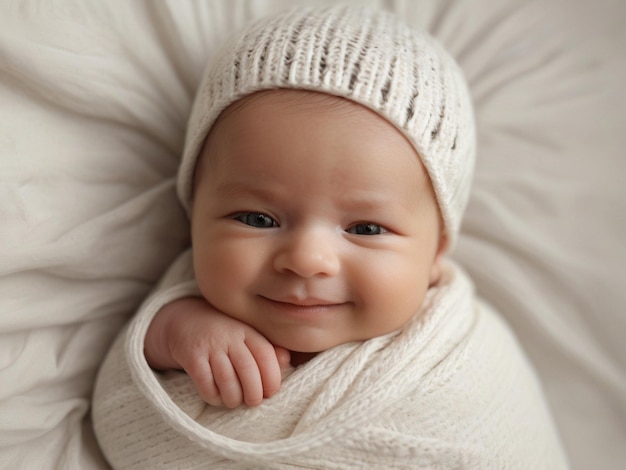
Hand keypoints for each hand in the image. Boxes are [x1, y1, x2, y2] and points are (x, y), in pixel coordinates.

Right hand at [145, 297, 290, 407]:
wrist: (185, 321)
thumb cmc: (224, 335)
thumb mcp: (246, 335)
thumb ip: (268, 348)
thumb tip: (286, 361)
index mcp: (247, 331)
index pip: (265, 355)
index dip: (272, 378)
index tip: (271, 392)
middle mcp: (229, 336)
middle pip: (248, 370)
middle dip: (254, 393)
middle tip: (253, 402)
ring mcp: (210, 346)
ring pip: (227, 381)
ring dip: (233, 399)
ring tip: (234, 400)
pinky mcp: (192, 357)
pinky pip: (205, 384)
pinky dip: (213, 397)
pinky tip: (216, 397)